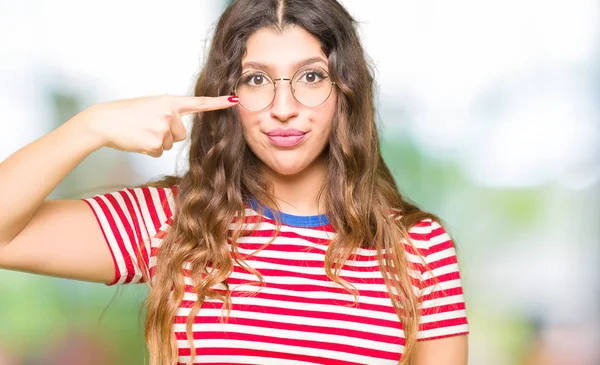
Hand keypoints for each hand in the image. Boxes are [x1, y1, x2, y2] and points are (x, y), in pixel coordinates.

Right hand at [78, 94, 236, 156]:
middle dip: (166, 134)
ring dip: (156, 142)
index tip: (235, 101)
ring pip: (169, 144)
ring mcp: (163, 128)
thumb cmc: (125, 114)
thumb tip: (177, 128)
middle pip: (181, 134)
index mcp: (169, 101)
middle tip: (146, 126)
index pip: (198, 102)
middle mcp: (169, 113)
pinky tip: (137, 140)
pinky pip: (159, 152)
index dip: (218, 103)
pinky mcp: (156, 142)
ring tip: (140, 131)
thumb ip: (167, 112)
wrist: (104, 121)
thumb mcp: (150, 105)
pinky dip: (148, 149)